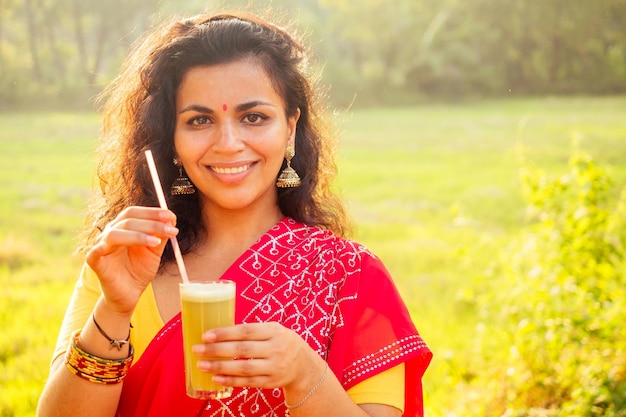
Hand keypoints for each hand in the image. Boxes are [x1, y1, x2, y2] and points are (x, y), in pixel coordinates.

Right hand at [85, 206, 177, 314]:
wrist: (129, 295)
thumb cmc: (139, 270)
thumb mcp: (154, 252)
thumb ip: (161, 236)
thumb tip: (171, 219)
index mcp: (123, 228)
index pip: (134, 213)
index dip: (152, 212)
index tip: (170, 216)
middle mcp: (111, 234)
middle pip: (127, 221)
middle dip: (151, 223)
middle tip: (170, 229)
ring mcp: (102, 248)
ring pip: (114, 234)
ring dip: (137, 235)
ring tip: (156, 242)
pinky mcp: (96, 264)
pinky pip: (93, 255)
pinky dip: (98, 249)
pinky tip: (105, 247)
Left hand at [193, 322, 318, 389]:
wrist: (303, 365)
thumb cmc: (281, 342)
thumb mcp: (273, 330)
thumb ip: (252, 331)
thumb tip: (220, 332)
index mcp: (274, 331)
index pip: (246, 331)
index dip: (225, 333)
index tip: (206, 335)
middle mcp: (275, 349)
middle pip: (242, 350)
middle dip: (217, 350)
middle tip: (197, 349)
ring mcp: (274, 367)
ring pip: (243, 368)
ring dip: (220, 367)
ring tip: (202, 365)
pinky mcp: (271, 382)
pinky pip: (248, 382)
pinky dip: (230, 381)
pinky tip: (216, 379)